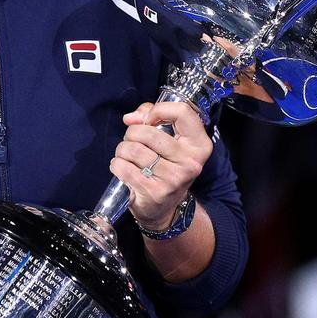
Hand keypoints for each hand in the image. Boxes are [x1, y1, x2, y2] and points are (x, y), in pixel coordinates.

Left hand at [110, 101, 212, 232]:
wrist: (165, 208)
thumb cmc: (165, 165)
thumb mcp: (169, 139)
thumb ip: (152, 117)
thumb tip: (131, 118)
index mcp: (199, 144)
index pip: (182, 112)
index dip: (158, 110)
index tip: (148, 119)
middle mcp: (190, 162)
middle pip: (149, 132)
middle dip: (132, 133)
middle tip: (132, 141)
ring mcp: (174, 179)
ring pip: (133, 149)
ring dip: (122, 150)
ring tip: (127, 156)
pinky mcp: (155, 192)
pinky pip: (123, 167)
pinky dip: (117, 164)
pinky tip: (123, 168)